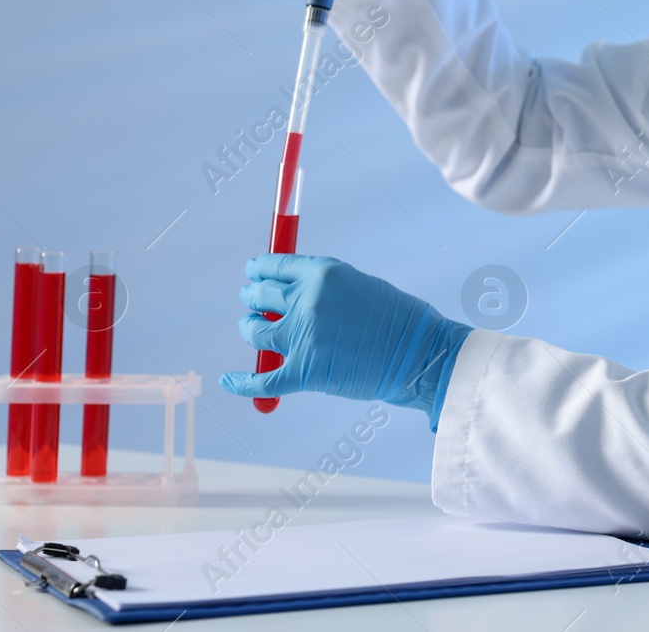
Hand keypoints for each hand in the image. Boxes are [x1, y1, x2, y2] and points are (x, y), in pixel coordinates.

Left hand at [221, 255, 469, 422]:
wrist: (419, 355)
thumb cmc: (398, 320)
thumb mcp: (359, 285)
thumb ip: (323, 287)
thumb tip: (291, 292)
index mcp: (323, 273)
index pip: (274, 265)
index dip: (258, 270)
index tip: (253, 273)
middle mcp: (308, 300)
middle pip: (259, 295)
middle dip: (251, 298)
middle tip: (252, 302)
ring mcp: (304, 336)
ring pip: (254, 331)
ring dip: (250, 330)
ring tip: (254, 330)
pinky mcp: (305, 371)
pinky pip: (262, 379)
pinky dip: (242, 382)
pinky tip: (229, 380)